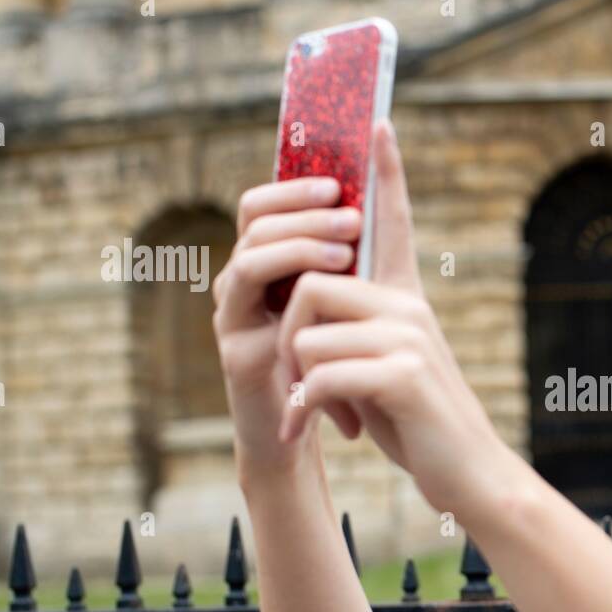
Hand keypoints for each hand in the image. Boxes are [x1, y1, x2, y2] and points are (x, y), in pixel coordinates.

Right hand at [211, 176, 368, 478]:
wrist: (315, 429)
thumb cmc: (336, 358)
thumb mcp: (348, 301)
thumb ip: (352, 256)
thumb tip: (379, 194)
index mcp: (266, 263)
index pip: (263, 205)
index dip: (294, 186)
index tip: (340, 182)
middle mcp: (241, 280)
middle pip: (254, 221)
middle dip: (304, 212)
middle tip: (351, 217)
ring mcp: (232, 313)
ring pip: (249, 258)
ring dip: (298, 247)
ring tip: (344, 255)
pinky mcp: (236, 350)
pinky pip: (253, 308)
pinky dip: (292, 293)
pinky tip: (327, 293)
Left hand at [275, 119, 524, 518]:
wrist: (471, 474)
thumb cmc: (419, 423)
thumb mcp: (382, 368)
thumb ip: (354, 331)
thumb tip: (307, 309)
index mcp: (406, 300)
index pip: (394, 223)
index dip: (386, 174)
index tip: (379, 124)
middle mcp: (409, 307)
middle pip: (313, 283)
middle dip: (290, 336)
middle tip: (300, 383)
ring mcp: (408, 337)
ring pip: (308, 330)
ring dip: (298, 379)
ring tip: (317, 412)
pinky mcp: (402, 374)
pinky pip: (322, 371)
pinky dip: (307, 406)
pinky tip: (318, 428)